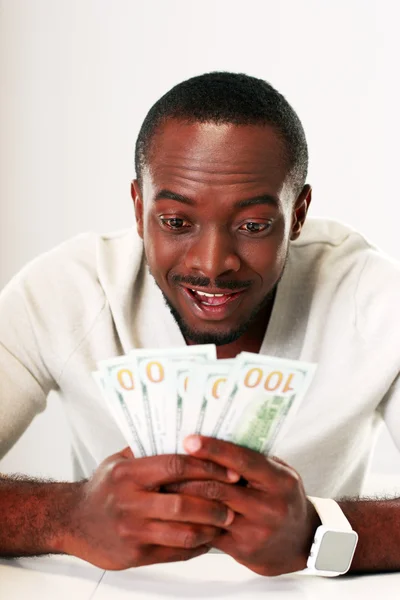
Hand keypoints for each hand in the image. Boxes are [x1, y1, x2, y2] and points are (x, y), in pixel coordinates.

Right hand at [59, 447, 238, 569]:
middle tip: (234, 501)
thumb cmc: (102, 487)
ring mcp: (132, 530)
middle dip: (214, 503)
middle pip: (183, 503)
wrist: (72, 521)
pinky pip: (173, 552)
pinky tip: (207, 539)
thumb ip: (148, 451)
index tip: (229, 469)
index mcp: (128, 473)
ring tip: (225, 522)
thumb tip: (186, 436)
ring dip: (209, 528)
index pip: (175, 465)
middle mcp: (129, 501)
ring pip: (182, 532)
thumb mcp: (118, 461)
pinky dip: (196, 547)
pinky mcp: (134, 554)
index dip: (207, 467)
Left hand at [166, 436, 319, 576]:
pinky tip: (174, 510)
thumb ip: (255, 459)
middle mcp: (270, 507)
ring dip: (184, 497)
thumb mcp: (280, 475)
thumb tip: (219, 435)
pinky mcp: (241, 549)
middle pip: (220, 487)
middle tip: (166, 464)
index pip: (243, 461)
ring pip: (210, 510)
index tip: (189, 440)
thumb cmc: (284, 499)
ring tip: (164, 485)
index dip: (215, 450)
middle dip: (189, 475)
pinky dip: (190, 519)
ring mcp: (255, 531)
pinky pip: (209, 531)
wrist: (299, 544)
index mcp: (281, 481)